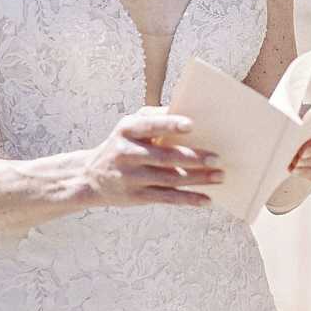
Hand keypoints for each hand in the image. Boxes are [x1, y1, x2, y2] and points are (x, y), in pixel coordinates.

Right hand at [81, 108, 222, 208]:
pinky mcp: (136, 197)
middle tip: (217, 158)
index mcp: (127, 130)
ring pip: (169, 179)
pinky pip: (166, 198)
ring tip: (219, 176)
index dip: (170, 125)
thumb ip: (154, 117)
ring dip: (197, 179)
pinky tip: (206, 199)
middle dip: (192, 158)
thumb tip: (186, 110)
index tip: (191, 125)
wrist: (90, 177)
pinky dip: (188, 199)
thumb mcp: (129, 126)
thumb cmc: (122, 145)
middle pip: (164, 156)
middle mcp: (127, 153)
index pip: (150, 126)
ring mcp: (131, 177)